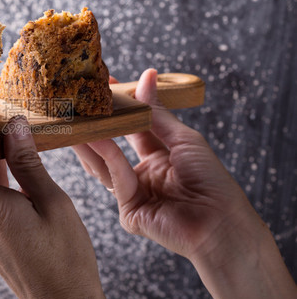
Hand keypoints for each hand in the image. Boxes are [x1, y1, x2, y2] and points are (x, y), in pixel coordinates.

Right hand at [73, 69, 296, 298]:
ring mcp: (133, 193)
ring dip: (90, 138)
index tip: (105, 85)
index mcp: (159, 158)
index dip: (120, 108)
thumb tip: (147, 76)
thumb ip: (157, 113)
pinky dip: (104, 156)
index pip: (132, 128)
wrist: (221, 222)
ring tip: (76, 115)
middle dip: (97, 123)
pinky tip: (94, 136)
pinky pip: (114, 178)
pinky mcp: (127, 210)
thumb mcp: (183, 138)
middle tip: (81, 101)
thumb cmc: (211, 181)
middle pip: (113, 145)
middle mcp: (143, 175)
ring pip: (104, 163)